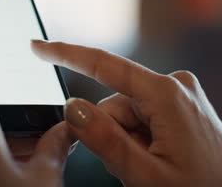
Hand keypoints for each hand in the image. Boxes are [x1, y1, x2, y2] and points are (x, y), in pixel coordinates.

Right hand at [32, 41, 221, 186]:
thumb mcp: (146, 174)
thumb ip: (105, 140)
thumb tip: (73, 107)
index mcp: (167, 95)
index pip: (105, 66)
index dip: (67, 54)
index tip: (38, 46)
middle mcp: (176, 86)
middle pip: (115, 104)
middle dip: (112, 135)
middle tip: (134, 168)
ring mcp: (181, 96)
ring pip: (128, 115)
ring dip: (128, 142)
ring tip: (153, 168)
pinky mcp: (183, 106)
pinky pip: (144, 118)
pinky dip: (141, 139)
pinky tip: (160, 160)